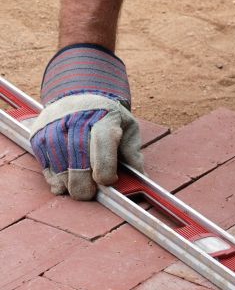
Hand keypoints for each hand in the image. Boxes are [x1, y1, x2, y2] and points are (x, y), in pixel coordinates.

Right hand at [30, 44, 142, 199]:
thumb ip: (133, 154)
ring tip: (81, 188)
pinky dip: (56, 181)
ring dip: (70, 185)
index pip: (102, 142)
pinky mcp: (39, 136)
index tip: (108, 182)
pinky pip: (46, 167)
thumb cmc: (107, 117)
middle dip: (85, 185)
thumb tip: (140, 179)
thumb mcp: (128, 128)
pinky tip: (66, 182)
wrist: (80, 95)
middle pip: (78, 159)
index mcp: (103, 117)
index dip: (105, 168)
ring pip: (60, 167)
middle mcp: (75, 119)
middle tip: (91, 193)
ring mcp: (54, 127)